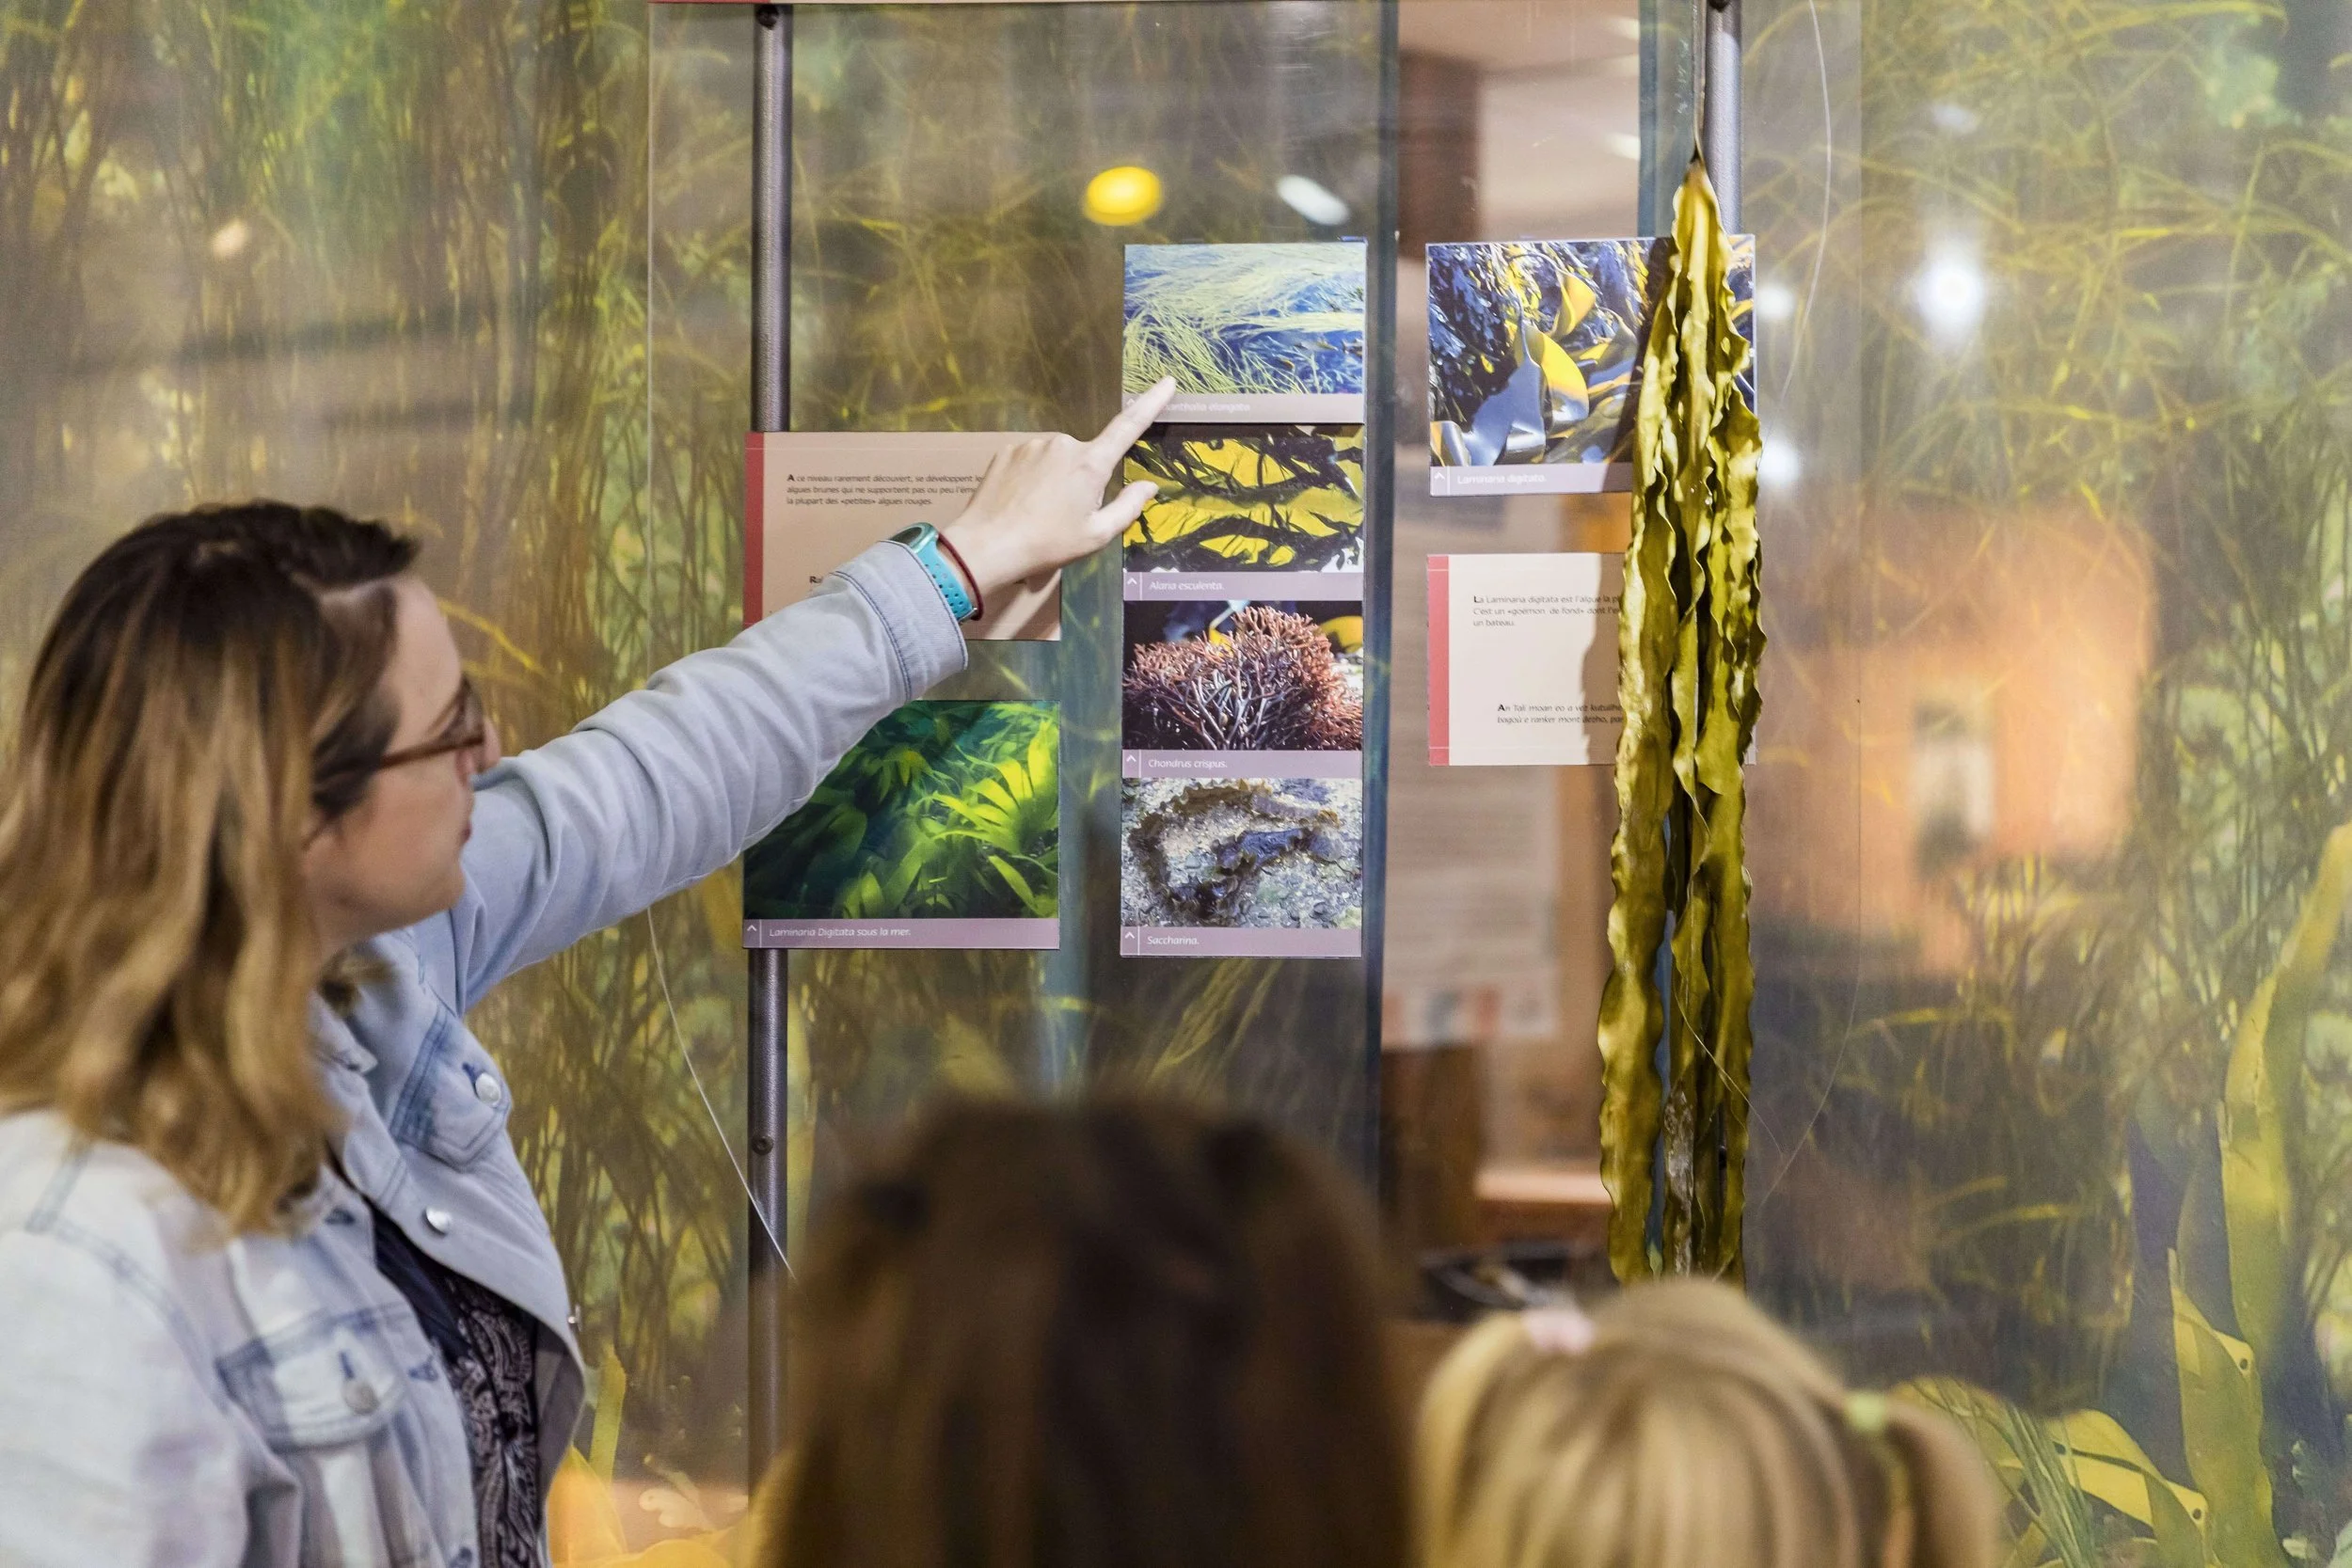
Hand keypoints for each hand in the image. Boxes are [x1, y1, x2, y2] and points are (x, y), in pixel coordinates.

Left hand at [939, 378, 1176, 598]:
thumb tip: (1149, 486)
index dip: (1151, 403)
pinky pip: (1031, 461)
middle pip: (1086, 458)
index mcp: (1091, 464)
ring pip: (1056, 460)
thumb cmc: (1047, 545)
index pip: (1128, 426)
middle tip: (1065, 516)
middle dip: (1083, 480)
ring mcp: (1033, 444)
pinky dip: (1032, 479)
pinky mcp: (1008, 451)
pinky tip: (1020, 503)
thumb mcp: (1096, 535)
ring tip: (1039, 513)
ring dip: (1055, 480)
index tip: (1168, 382)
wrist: (986, 546)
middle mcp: (1063, 444)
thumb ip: (1128, 507)